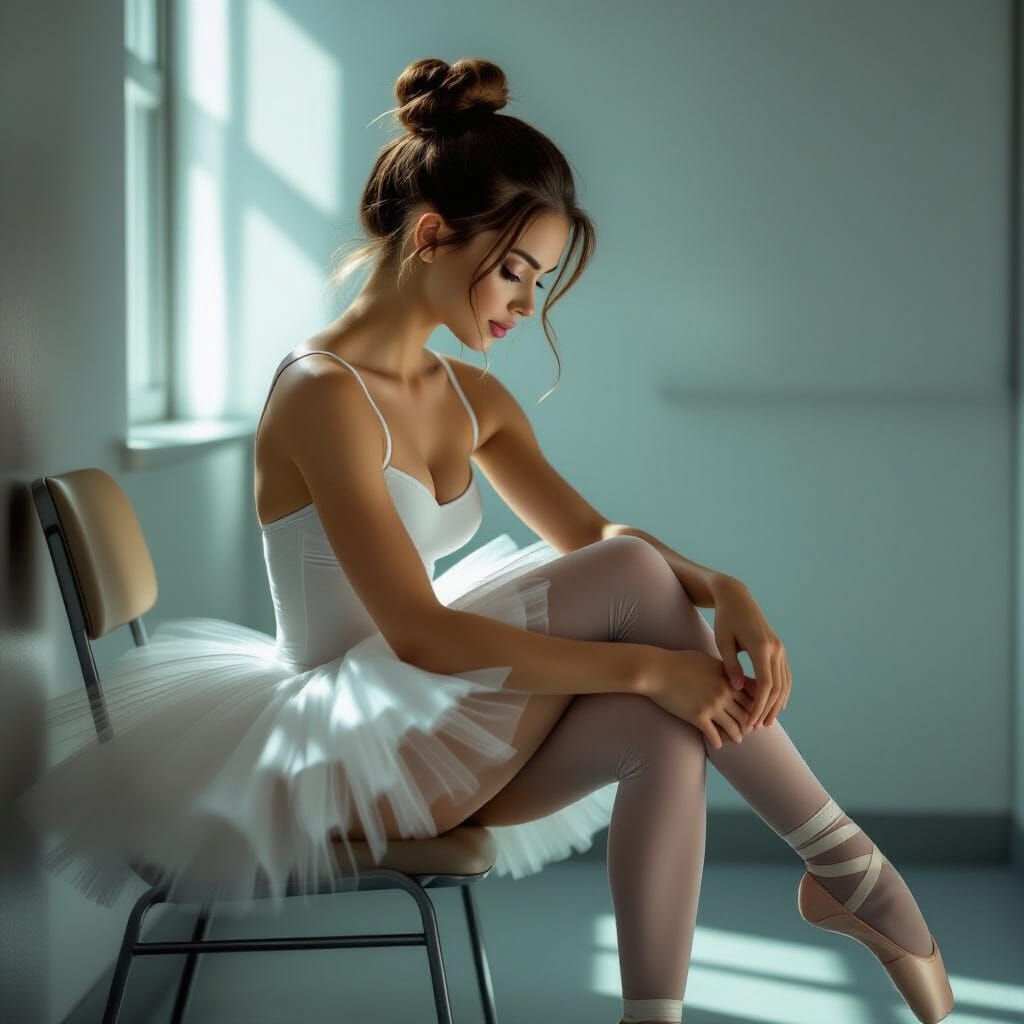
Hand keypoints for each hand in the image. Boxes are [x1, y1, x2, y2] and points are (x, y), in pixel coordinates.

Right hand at [640, 648, 756, 749]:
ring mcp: (711, 706)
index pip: (752, 696)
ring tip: (737, 739)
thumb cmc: (679, 661)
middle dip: (749, 723)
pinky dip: (717, 742)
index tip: (755, 712)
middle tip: (749, 730)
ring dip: (737, 735)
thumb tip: (731, 673)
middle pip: (746, 714)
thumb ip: (723, 669)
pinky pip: (714, 735)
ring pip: (733, 727)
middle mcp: (723, 693)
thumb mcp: (707, 660)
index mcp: (727, 678)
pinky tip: (717, 744)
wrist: (657, 670)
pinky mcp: (697, 717)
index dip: (756, 706)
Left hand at [710, 576, 791, 729]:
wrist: (737, 598)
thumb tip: (737, 689)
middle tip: (757, 727)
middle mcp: (775, 649)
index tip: (750, 721)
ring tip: (766, 721)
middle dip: (768, 709)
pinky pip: (785, 675)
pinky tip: (775, 705)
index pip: (765, 684)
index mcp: (761, 647)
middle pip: (777, 687)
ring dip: (777, 704)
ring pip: (784, 683)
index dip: (759, 705)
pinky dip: (782, 692)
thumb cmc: (725, 620)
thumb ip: (731, 666)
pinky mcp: (780, 648)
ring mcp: (780, 649)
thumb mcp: (723, 642)